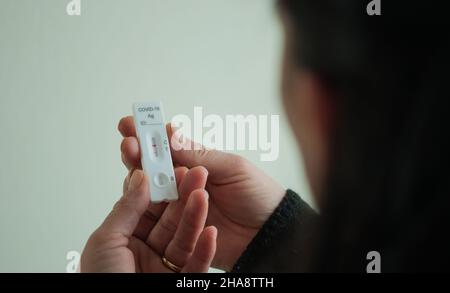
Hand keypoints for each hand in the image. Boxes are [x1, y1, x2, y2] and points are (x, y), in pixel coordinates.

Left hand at [81, 167, 216, 272]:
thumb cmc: (100, 284)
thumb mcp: (106, 241)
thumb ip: (126, 208)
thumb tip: (139, 176)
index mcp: (127, 239)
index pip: (149, 207)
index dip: (162, 186)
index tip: (172, 165)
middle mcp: (148, 251)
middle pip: (172, 219)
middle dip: (185, 196)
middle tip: (197, 173)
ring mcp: (166, 267)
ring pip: (186, 238)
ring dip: (197, 217)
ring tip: (204, 195)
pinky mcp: (182, 283)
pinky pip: (196, 265)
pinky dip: (206, 250)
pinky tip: (212, 233)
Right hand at [118, 117, 284, 270]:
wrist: (270, 233)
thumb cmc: (257, 194)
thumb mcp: (232, 168)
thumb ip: (201, 155)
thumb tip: (170, 133)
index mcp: (198, 164)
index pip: (168, 146)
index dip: (149, 134)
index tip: (130, 124)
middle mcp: (185, 183)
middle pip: (153, 166)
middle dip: (138, 152)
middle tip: (128, 144)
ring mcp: (180, 206)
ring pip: (150, 189)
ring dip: (139, 175)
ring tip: (133, 161)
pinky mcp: (179, 228)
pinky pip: (158, 217)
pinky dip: (146, 204)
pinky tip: (140, 192)